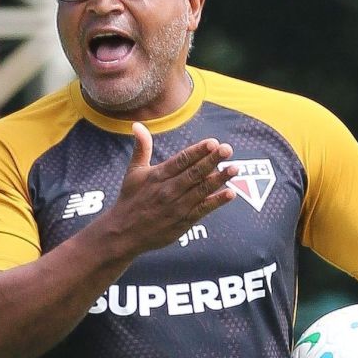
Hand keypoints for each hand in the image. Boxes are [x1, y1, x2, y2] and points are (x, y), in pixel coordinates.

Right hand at [101, 122, 237, 254]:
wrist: (123, 233)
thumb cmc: (130, 199)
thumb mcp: (133, 172)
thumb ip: (141, 148)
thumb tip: (137, 124)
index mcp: (158, 175)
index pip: (181, 160)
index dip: (198, 151)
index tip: (213, 142)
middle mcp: (168, 190)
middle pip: (194, 173)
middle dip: (212, 161)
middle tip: (228, 149)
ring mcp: (176, 207)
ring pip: (201, 190)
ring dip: (219, 179)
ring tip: (234, 168)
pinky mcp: (182, 222)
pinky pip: (202, 210)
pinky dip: (216, 202)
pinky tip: (230, 193)